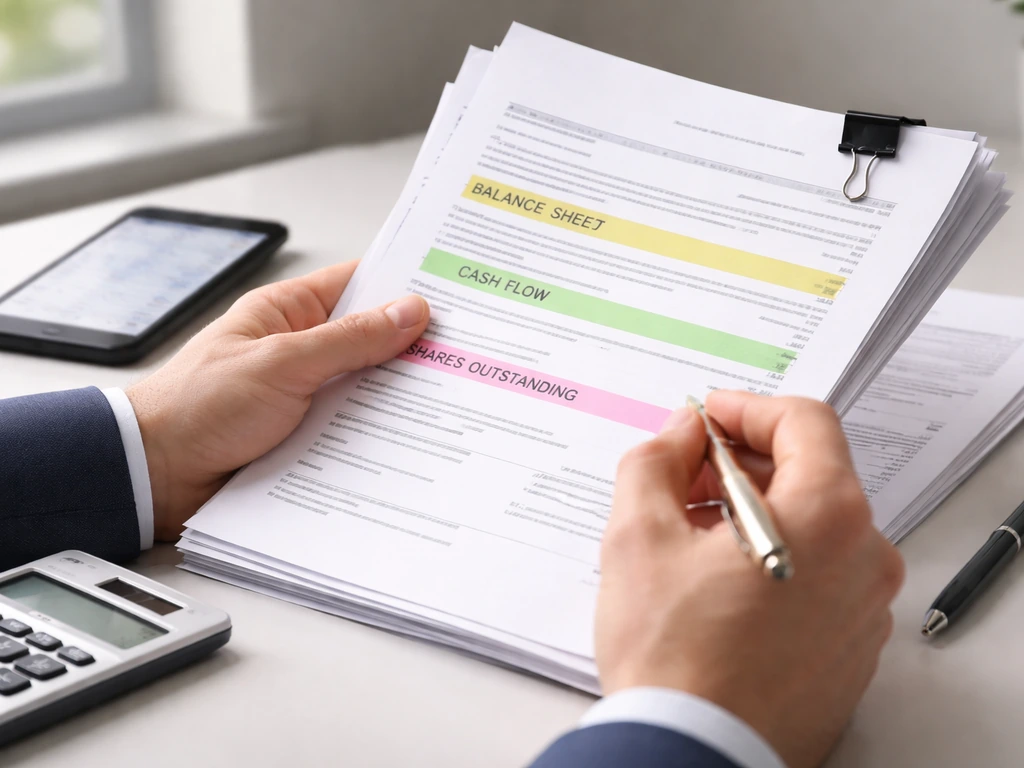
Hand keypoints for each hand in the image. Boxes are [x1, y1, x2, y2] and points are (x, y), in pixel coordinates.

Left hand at [126, 261, 429, 539]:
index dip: (402, 285)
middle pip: (371, 340)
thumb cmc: (196, 407)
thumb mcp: (280, 363)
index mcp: (288, 313)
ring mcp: (305, 395)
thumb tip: (407, 312)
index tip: (450, 291)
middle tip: (462, 351)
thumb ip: (348, 339)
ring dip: (396, 396)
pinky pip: (354, 429)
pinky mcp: (307, 437)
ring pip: (367, 388)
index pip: (358, 284)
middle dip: (410, 347)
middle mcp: (300, 350)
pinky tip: (409, 439)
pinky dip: (378, 434)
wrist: (154, 476)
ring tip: (445, 397)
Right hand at [595, 391, 903, 767]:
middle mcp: (865, 560)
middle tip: (683, 476)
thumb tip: (680, 433)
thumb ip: (656, 459)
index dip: (747, 409)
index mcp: (828, 517)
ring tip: (688, 536)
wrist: (695, 754)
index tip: (708, 418)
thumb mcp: (639, 534)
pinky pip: (819, 578)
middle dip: (740, 465)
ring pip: (812, 529)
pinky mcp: (850, 649)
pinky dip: (773, 560)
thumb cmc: (673, 657)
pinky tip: (715, 582)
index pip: (804, 423)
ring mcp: (864, 610)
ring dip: (752, 513)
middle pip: (809, 475)